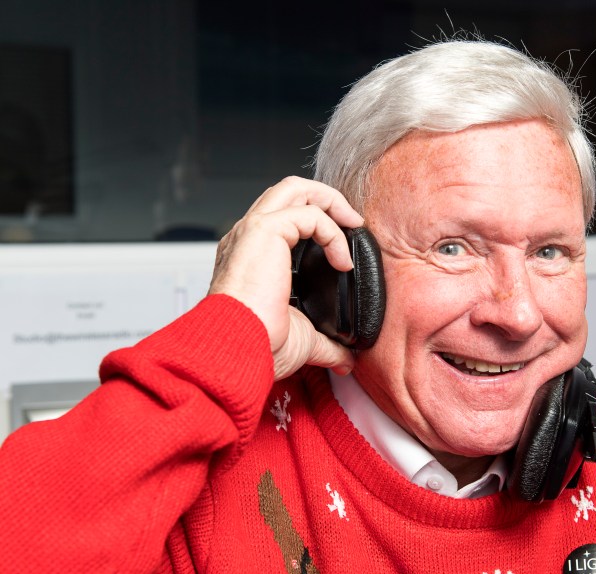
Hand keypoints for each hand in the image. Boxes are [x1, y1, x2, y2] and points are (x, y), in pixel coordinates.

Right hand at [209, 176, 364, 378]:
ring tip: (353, 226)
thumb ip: (325, 343)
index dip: (316, 220)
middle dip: (326, 198)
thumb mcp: (301, 340)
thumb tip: (346, 360)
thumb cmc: (257, 345)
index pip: (283, 218)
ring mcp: (253, 230)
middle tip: (353, 223)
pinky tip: (343, 262)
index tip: (342, 246)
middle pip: (288, 190)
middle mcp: (247, 237)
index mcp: (252, 256)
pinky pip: (310, 215)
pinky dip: (334, 234)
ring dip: (331, 202)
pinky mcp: (264, 231)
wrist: (238, 349)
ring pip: (296, 188)